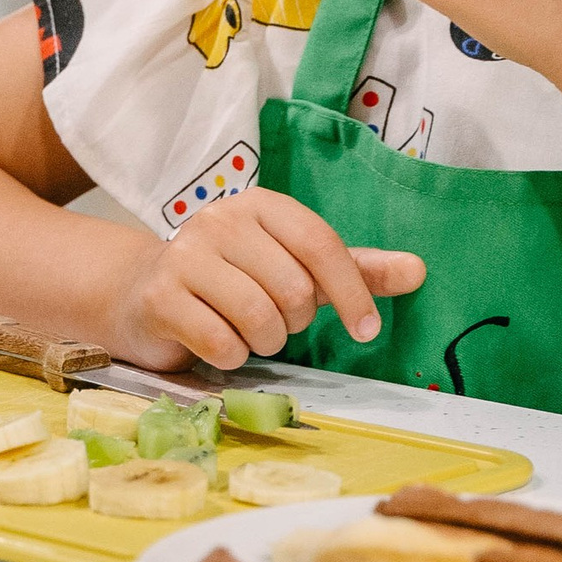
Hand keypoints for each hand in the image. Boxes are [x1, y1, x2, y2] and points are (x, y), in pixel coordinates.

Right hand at [106, 189, 423, 373]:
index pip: (321, 245)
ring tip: (248, 333)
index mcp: (261, 205)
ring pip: (260, 319)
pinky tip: (217, 342)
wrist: (142, 293)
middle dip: (294, 322)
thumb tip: (419, 270)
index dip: (351, 291)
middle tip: (276, 322)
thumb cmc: (230, 280)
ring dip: (264, 342)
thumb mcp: (295, 268)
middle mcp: (220, 220)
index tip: (367, 329)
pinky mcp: (161, 297)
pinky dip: (230, 356)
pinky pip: (223, 343)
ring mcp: (185, 256)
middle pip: (293, 289)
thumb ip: (355, 269)